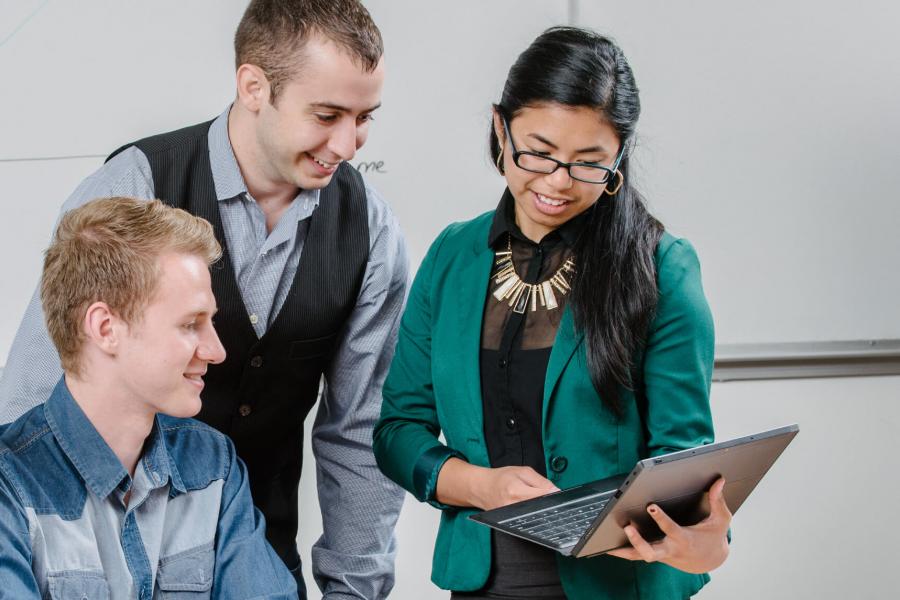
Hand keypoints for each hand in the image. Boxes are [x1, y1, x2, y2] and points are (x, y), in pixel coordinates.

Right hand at [435, 459, 558, 509]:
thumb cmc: (501, 477)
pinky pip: (527, 520)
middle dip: (548, 505)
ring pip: (535, 516)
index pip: (542, 496)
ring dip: (542, 511)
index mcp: (516, 490)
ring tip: (543, 505)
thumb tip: (556, 492)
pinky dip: (534, 515)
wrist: (481, 488)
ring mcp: (510, 517)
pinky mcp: (509, 522)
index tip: (561, 497)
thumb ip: (541, 481)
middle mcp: (513, 506)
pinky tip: (535, 511)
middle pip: (539, 509)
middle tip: (553, 501)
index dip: (553, 496)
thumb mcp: (522, 471)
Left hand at [606, 477, 730, 573]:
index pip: (671, 530)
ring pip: (639, 555)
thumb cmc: (713, 537)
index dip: (660, 519)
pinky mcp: (655, 555)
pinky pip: (635, 555)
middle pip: (650, 552)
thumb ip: (718, 500)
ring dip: (623, 549)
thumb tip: (719, 480)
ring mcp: (661, 554)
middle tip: (627, 527)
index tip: (650, 507)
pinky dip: (622, 551)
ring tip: (605, 540)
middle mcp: (670, 549)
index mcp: (684, 539)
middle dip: (638, 541)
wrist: (709, 559)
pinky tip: (607, 545)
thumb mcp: (720, 519)